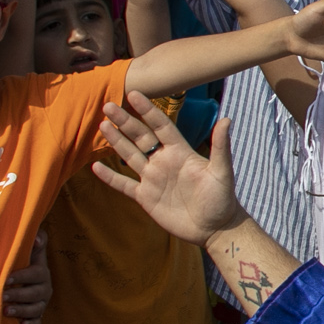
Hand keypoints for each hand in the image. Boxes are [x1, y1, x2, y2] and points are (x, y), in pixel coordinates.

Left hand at [1, 236, 50, 323]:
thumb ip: (33, 241)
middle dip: (19, 295)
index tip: (7, 278)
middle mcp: (44, 288)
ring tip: (5, 311)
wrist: (21, 281)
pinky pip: (37, 322)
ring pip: (36, 309)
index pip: (36, 273)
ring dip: (22, 310)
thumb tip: (36, 239)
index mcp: (41, 271)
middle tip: (2, 295)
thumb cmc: (20, 263)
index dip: (23, 276)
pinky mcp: (37, 315)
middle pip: (35, 293)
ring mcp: (41, 303)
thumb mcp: (27, 250)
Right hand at [93, 95, 249, 244]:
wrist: (215, 228)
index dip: (148, 111)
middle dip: (125, 122)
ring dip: (116, 141)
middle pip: (141, 137)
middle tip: (108, 105)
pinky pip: (124, 184)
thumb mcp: (222, 171)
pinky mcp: (146, 197)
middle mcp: (164, 161)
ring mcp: (154, 179)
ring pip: (130, 156)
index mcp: (180, 152)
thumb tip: (227, 119)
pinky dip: (110, 177)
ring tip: (102, 125)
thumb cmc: (222, 198)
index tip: (134, 94)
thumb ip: (221, 146)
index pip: (161, 126)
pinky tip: (96, 167)